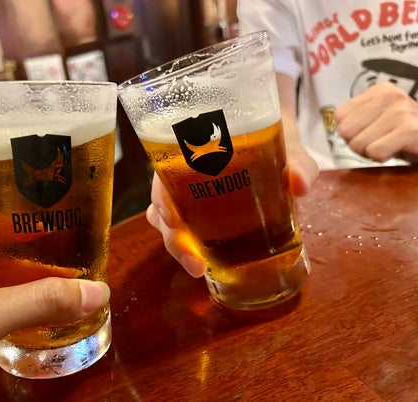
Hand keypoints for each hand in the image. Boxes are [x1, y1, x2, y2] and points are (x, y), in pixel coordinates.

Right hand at [146, 141, 317, 277]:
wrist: (276, 141)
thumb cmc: (272, 138)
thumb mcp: (289, 147)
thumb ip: (298, 163)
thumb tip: (298, 184)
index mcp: (191, 155)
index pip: (163, 178)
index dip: (162, 200)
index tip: (173, 220)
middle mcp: (184, 180)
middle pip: (162, 212)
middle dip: (174, 241)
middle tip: (195, 264)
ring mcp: (191, 201)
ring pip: (169, 227)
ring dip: (179, 248)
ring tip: (199, 268)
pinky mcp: (205, 218)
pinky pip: (188, 235)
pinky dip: (192, 249)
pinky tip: (206, 264)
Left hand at [335, 82, 417, 162]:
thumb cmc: (404, 135)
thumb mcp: (380, 119)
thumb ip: (356, 118)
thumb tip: (335, 126)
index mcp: (380, 90)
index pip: (339, 117)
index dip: (352, 132)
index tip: (372, 132)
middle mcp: (391, 96)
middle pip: (346, 131)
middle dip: (358, 144)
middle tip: (380, 142)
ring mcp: (401, 111)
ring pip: (358, 143)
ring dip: (371, 152)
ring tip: (390, 145)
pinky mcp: (410, 130)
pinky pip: (374, 152)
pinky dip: (383, 157)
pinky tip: (398, 150)